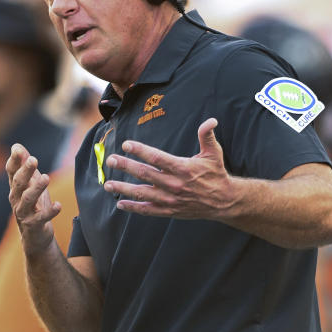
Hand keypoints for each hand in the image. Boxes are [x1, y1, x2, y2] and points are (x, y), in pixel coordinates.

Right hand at [6, 143, 60, 254]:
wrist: (35, 235)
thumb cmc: (33, 204)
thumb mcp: (30, 183)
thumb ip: (24, 165)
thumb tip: (16, 146)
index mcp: (15, 186)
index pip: (11, 171)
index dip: (14, 160)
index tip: (18, 150)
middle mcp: (16, 198)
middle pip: (18, 182)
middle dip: (25, 171)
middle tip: (34, 159)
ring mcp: (23, 212)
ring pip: (27, 199)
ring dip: (36, 188)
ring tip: (47, 178)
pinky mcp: (33, 224)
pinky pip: (41, 218)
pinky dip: (49, 211)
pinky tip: (58, 205)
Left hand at [103, 118, 238, 218]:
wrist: (224, 201)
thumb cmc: (216, 174)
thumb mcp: (214, 153)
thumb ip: (207, 136)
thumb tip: (210, 120)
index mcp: (183, 168)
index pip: (157, 158)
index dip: (140, 150)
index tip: (126, 144)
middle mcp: (175, 184)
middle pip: (145, 174)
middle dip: (125, 166)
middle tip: (111, 160)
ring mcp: (171, 199)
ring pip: (142, 193)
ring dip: (123, 188)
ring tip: (107, 184)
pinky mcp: (170, 211)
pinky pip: (148, 209)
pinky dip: (133, 208)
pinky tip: (120, 203)